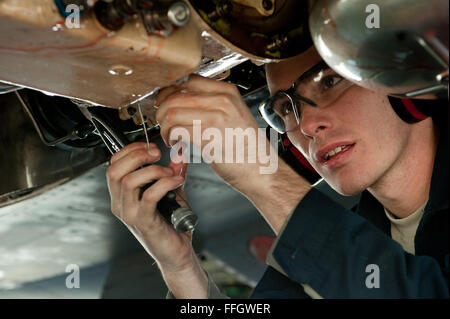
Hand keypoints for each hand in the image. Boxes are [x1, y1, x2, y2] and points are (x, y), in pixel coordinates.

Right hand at [106, 142, 199, 274]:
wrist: (175, 252)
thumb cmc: (170, 223)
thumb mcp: (172, 191)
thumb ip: (173, 172)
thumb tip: (179, 153)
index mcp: (122, 195)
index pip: (113, 165)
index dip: (130, 150)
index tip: (149, 146)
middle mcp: (121, 204)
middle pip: (115, 171)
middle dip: (137, 155)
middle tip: (157, 154)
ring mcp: (130, 214)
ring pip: (129, 182)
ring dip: (153, 170)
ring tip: (170, 173)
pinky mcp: (143, 222)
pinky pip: (148, 197)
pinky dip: (164, 184)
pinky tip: (176, 182)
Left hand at [155, 75, 269, 195]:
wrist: (259, 169)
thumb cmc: (245, 147)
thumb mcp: (233, 114)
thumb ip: (211, 103)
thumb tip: (180, 99)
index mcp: (228, 91)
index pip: (188, 81)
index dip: (171, 92)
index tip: (165, 102)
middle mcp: (222, 101)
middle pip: (176, 95)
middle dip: (161, 110)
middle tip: (163, 122)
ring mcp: (215, 117)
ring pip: (172, 112)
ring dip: (164, 126)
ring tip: (170, 136)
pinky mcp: (208, 136)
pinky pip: (177, 130)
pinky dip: (170, 138)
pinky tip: (176, 144)